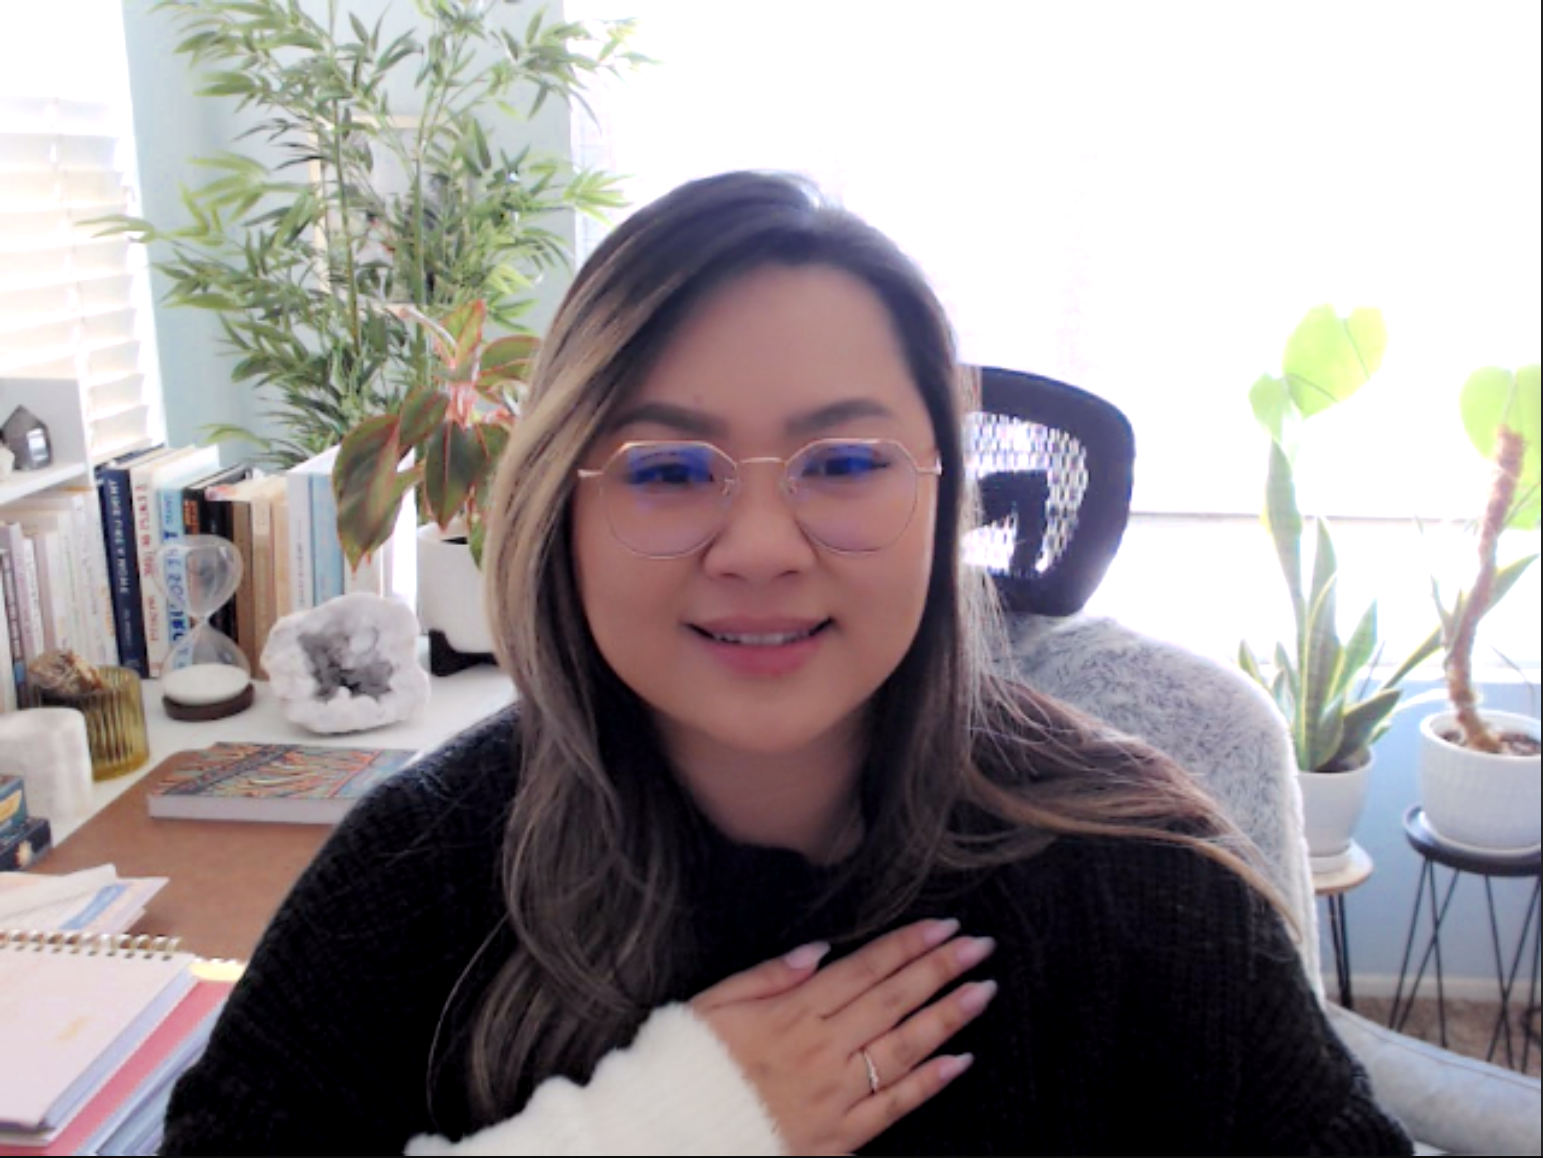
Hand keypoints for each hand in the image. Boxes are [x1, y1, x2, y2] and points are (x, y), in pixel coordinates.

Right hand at [690, 918, 996, 1155]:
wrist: (674, 1135)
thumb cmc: (689, 1067)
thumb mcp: (712, 1004)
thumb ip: (767, 975)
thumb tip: (817, 950)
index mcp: (792, 1012)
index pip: (865, 969)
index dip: (907, 945)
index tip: (943, 927)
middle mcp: (821, 1049)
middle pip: (893, 1000)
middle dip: (941, 969)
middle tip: (980, 947)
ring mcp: (834, 1094)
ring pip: (903, 1048)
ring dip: (948, 1017)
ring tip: (983, 992)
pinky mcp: (839, 1136)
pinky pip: (892, 1107)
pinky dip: (929, 1083)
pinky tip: (959, 1061)